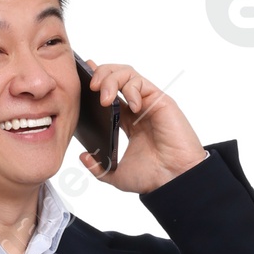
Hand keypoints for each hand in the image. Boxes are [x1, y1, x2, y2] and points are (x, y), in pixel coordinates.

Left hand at [78, 60, 208, 194]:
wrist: (172, 180)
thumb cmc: (151, 177)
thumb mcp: (116, 175)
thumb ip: (99, 167)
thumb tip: (83, 155)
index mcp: (127, 121)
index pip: (109, 93)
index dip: (96, 82)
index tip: (81, 78)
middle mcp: (137, 108)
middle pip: (116, 76)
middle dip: (100, 74)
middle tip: (91, 88)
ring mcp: (148, 103)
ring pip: (127, 73)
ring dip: (111, 79)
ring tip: (104, 97)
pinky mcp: (160, 100)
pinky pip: (141, 83)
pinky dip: (131, 89)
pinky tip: (132, 107)